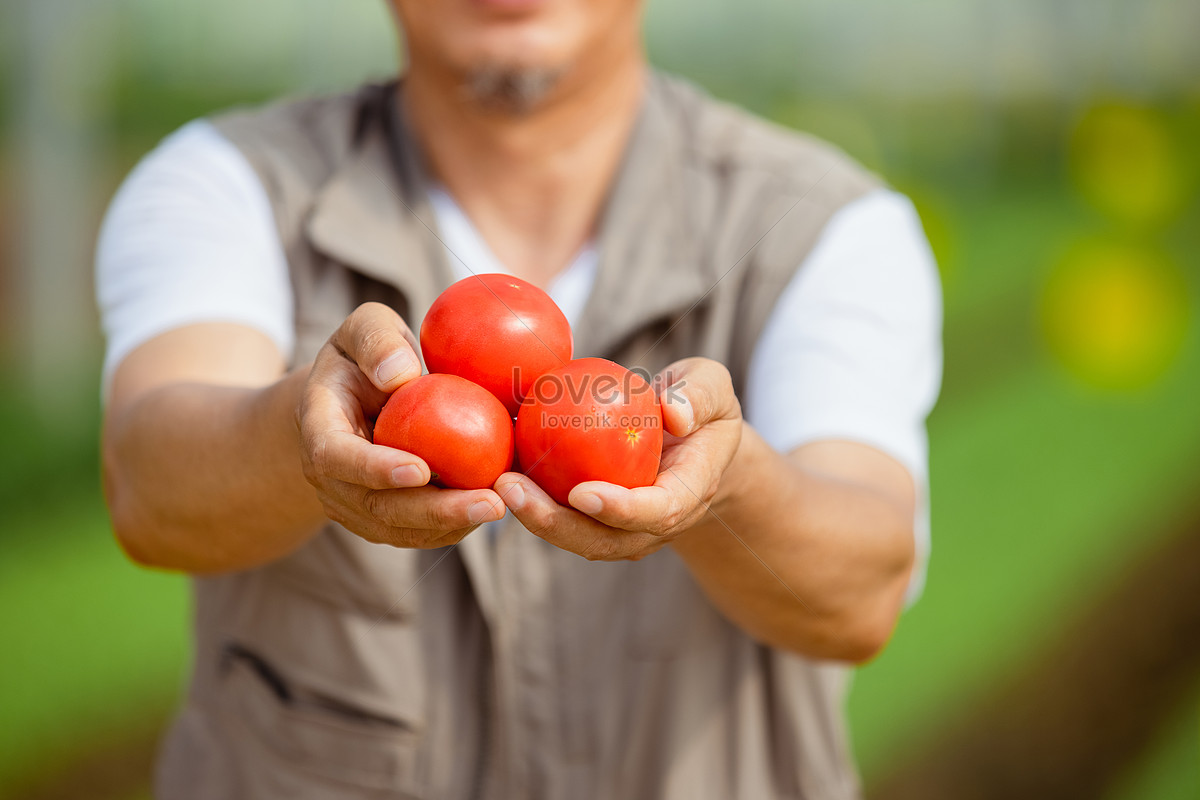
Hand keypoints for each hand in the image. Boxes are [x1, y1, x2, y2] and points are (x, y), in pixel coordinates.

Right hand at [297, 302, 506, 547]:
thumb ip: (377, 340)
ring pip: (402, 530)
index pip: (337, 458)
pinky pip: (419, 532)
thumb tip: (401, 375)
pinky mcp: (382, 521)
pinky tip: (495, 506)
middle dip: (435, 511)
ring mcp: (355, 506)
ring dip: (452, 524)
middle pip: (379, 508)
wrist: (348, 401)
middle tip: (490, 503)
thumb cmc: (363, 358)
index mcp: (319, 430)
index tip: (422, 469)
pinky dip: (456, 524)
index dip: (375, 469)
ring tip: (502, 506)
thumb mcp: (364, 329)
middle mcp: (330, 479)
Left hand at [495, 357, 742, 559]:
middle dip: (556, 524)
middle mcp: (657, 523)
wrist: (697, 441)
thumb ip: (700, 396)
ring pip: (579, 537)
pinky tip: (501, 472)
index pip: (658, 512)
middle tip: (512, 488)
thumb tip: (674, 413)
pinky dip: (534, 503)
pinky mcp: (600, 521)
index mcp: (691, 492)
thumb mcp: (714, 387)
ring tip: (499, 483)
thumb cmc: (702, 406)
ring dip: (535, 518)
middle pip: (605, 540)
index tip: (582, 493)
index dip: (621, 510)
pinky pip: (565, 518)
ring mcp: (627, 529)